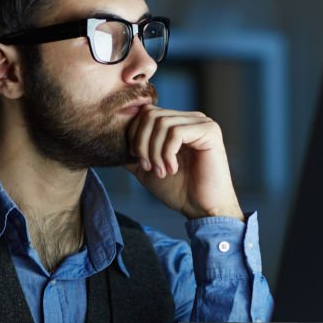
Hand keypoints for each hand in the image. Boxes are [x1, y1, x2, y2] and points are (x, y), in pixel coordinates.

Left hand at [125, 105, 243, 220]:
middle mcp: (190, 118)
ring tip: (161, 171)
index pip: (145, 113)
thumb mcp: (147, 168)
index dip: (134, 136)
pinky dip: (168, 153)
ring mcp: (202, 122)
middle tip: (148, 167)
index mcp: (177, 123)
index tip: (139, 162)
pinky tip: (172, 168)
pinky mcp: (210, 131)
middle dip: (142, 143)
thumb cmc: (178, 190)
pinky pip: (176, 132)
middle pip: (151, 115)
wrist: (202, 208)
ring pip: (162, 123)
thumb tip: (112, 142)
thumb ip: (133, 153)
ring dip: (155, 152)